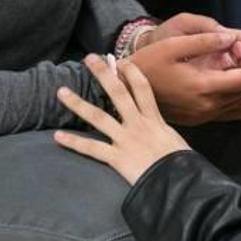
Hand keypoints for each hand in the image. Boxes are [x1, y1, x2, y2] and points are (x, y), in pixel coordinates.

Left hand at [55, 55, 189, 184]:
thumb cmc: (183, 164)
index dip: (132, 73)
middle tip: (89, 59)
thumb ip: (164, 134)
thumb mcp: (176, 141)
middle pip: (118, 94)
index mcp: (154, 120)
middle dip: (103, 74)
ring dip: (78, 104)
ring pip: (98, 117)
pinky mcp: (117, 157)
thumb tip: (162, 134)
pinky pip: (92, 148)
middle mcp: (138, 124)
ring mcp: (125, 140)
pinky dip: (74, 142)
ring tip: (61, 92)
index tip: (121, 61)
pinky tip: (57, 137)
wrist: (179, 182)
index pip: (142, 89)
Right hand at [130, 33, 240, 125]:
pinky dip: (233, 91)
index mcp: (204, 87)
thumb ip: (205, 40)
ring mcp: (204, 116)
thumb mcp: (174, 45)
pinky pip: (226, 106)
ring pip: (240, 100)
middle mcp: (208, 106)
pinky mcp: (199, 119)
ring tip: (235, 60)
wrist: (125, 89)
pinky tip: (223, 74)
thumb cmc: (147, 63)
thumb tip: (232, 37)